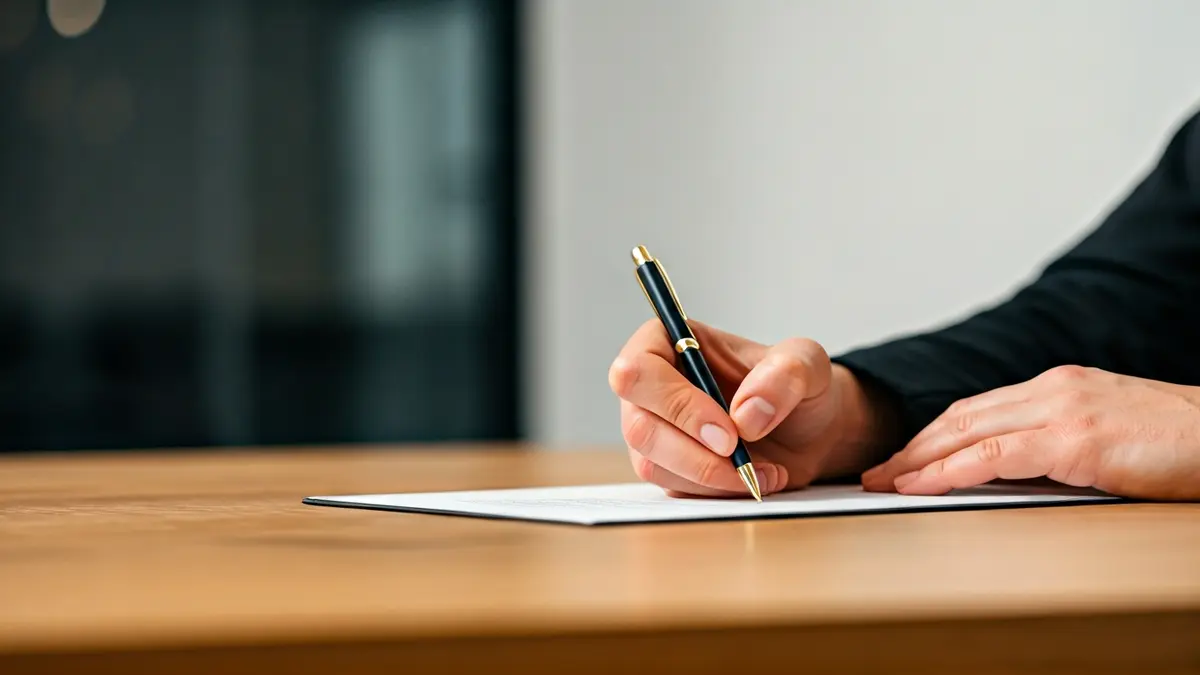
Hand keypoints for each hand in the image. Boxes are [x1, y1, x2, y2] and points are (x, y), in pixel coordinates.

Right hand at [608, 319, 895, 496]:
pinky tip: (751, 478)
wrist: (808, 431)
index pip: (638, 371)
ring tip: (761, 469)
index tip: (728, 431)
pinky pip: (674, 489)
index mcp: (668, 342)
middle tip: (742, 456)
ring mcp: (653, 430)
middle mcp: (650, 387)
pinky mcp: (666, 467)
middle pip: (638, 426)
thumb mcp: (807, 363)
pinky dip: (716, 491)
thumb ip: (784, 375)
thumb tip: (745, 415)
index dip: (677, 405)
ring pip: (653, 464)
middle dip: (694, 452)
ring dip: (711, 476)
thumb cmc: (796, 386)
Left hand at [862, 365, 1199, 499]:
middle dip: (914, 446)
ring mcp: (1061, 411)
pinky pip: (993, 457)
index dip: (934, 434)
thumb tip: (1015, 470)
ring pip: (967, 433)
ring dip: (919, 460)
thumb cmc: (1177, 442)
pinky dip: (949, 471)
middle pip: (962, 417)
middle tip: (879, 471)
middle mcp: (1052, 390)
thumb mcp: (1106, 432)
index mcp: (1058, 387)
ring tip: (887, 481)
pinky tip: (922, 485)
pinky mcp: (1074, 440)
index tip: (905, 456)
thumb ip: (1059, 441)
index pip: (978, 409)